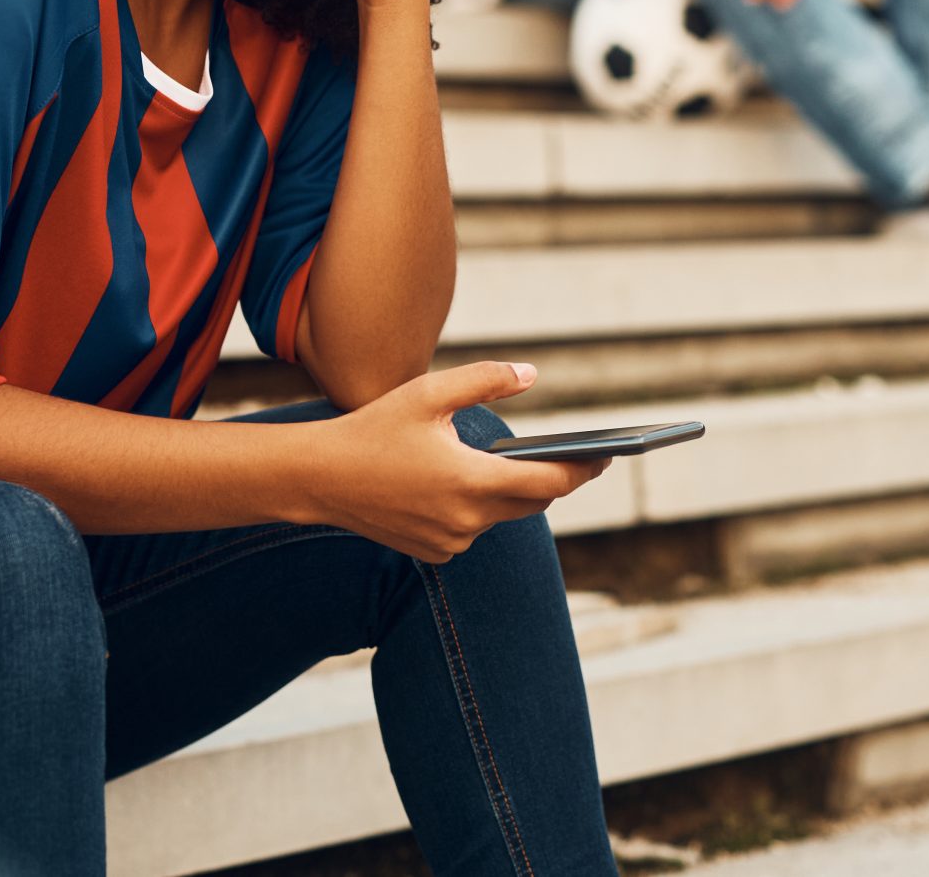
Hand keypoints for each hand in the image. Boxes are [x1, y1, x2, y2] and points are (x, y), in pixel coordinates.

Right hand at [306, 363, 607, 562]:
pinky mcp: (435, 552)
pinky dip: (480, 507)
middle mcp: (467, 520)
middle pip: (533, 501)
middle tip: (583, 458)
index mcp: (472, 481)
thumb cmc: (375, 429)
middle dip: (557, 479)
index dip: (583, 469)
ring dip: (513, 491)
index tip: (609, 456)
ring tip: (530, 463)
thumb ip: (486, 380)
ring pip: (503, 514)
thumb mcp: (430, 393)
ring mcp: (451, 542)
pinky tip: (474, 484)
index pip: (549, 481)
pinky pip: (474, 528)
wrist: (319, 478)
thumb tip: (532, 375)